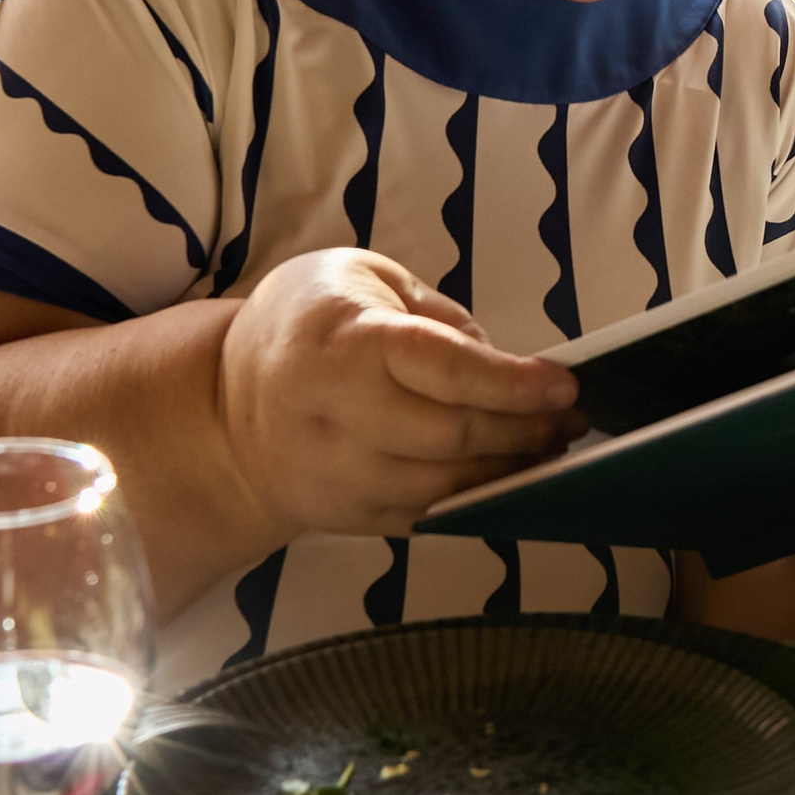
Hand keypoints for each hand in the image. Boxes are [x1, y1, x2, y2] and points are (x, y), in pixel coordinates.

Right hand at [220, 248, 584, 536]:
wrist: (223, 407)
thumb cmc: (307, 324)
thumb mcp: (366, 278)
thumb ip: (436, 314)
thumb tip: (500, 358)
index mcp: (348, 343)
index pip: (446, 368)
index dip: (514, 381)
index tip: (567, 385)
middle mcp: (338, 415)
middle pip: (454, 435)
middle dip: (526, 430)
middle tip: (572, 417)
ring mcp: (337, 474)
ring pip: (445, 487)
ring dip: (509, 471)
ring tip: (550, 447)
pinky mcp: (341, 517)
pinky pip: (424, 517)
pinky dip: (473, 501)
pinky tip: (506, 479)